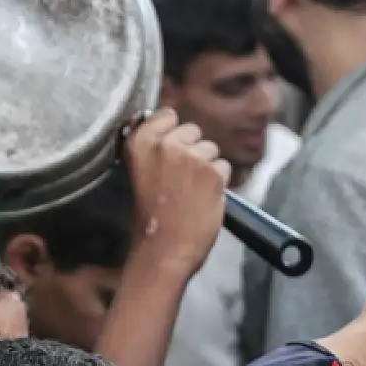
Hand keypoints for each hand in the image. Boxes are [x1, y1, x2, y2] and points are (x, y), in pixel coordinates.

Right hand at [124, 107, 230, 273]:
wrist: (163, 251)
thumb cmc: (150, 219)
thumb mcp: (140, 173)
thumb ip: (154, 149)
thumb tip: (176, 132)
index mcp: (140, 142)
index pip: (167, 114)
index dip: (172, 132)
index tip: (169, 153)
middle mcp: (166, 144)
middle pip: (192, 130)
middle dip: (192, 150)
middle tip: (180, 181)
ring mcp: (192, 157)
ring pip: (211, 149)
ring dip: (207, 168)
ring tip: (191, 193)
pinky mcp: (214, 172)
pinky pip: (224, 167)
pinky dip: (219, 183)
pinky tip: (203, 200)